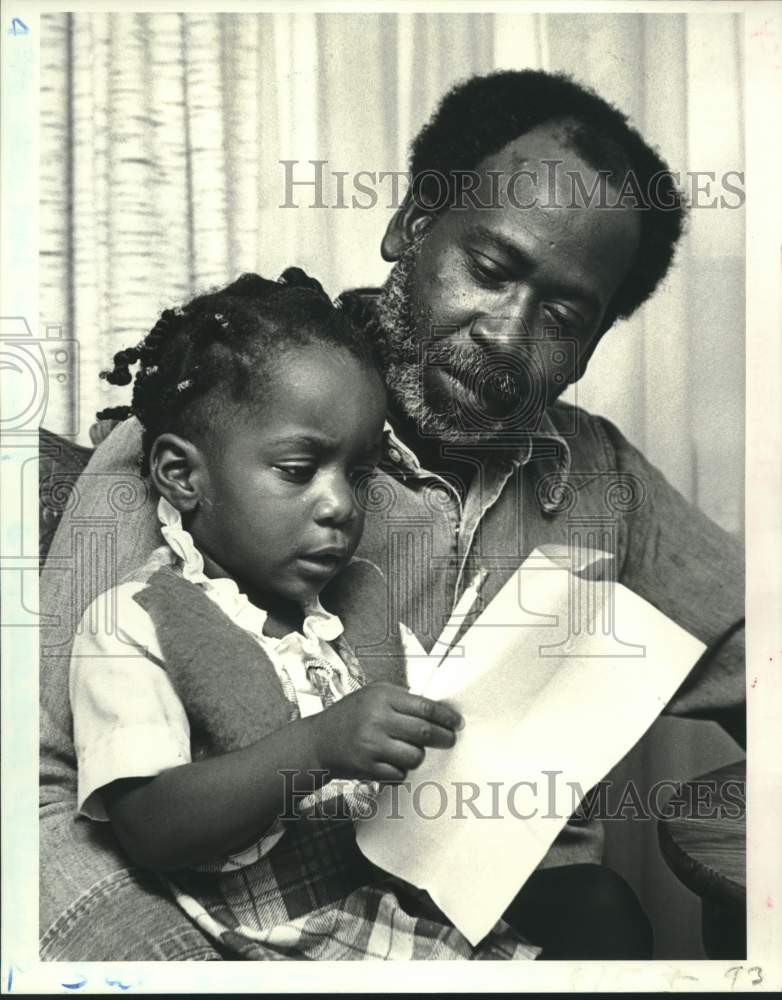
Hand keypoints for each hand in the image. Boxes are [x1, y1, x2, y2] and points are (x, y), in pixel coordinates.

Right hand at [309, 682, 462, 782]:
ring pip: (415, 756)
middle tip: (450, 740)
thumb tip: (438, 710)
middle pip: (424, 732)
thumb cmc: (351, 715)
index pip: (425, 707)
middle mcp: (377, 719)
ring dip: (419, 756)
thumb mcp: (373, 695)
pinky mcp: (368, 767)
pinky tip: (393, 762)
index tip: (457, 723)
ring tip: (411, 750)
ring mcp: (372, 745)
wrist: (319, 741)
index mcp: (382, 697)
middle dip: (444, 738)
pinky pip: (400, 774)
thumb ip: (402, 699)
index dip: (446, 717)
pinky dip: (401, 770)